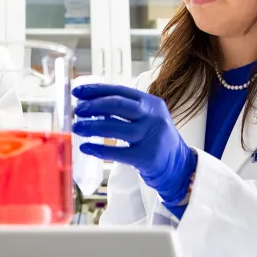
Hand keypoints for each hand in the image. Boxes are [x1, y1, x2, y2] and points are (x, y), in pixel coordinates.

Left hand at [71, 84, 195, 204]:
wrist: (179, 166)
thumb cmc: (155, 138)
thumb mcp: (147, 117)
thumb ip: (125, 109)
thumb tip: (89, 103)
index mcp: (151, 103)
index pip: (120, 91)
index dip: (97, 90)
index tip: (78, 92)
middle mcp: (153, 117)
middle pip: (118, 105)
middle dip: (94, 106)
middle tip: (78, 111)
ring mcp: (151, 137)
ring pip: (115, 127)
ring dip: (92, 127)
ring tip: (77, 128)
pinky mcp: (146, 157)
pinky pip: (117, 152)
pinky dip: (98, 149)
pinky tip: (86, 148)